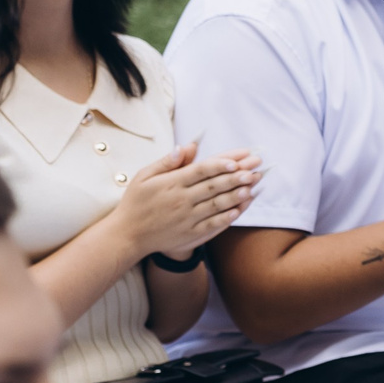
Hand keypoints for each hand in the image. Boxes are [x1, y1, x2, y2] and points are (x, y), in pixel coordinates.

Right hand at [112, 142, 260, 262]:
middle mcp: (181, 200)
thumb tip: (186, 147)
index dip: (221, 164)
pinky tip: (239, 209)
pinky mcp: (190, 234)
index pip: (201, 170)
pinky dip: (227, 217)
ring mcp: (187, 218)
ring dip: (236, 195)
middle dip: (237, 176)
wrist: (128, 235)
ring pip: (217, 205)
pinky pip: (213, 224)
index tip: (238, 160)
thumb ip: (166, 162)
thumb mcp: (144, 176)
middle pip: (214, 186)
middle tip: (255, 168)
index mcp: (171, 183)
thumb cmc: (136, 202)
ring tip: (253, 186)